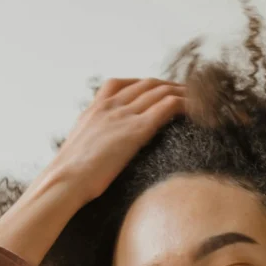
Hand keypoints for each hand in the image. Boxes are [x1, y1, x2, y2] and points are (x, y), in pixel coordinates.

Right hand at [38, 78, 186, 207]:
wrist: (64, 181)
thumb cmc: (67, 178)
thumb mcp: (78, 154)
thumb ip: (91, 147)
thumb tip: (96, 160)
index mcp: (94, 109)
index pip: (123, 85)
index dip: (145, 85)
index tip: (158, 91)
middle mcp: (110, 106)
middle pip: (148, 85)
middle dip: (170, 86)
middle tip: (188, 94)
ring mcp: (123, 115)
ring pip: (161, 91)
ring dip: (184, 93)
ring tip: (202, 99)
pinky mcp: (136, 129)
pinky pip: (168, 107)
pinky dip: (186, 104)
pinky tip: (199, 109)